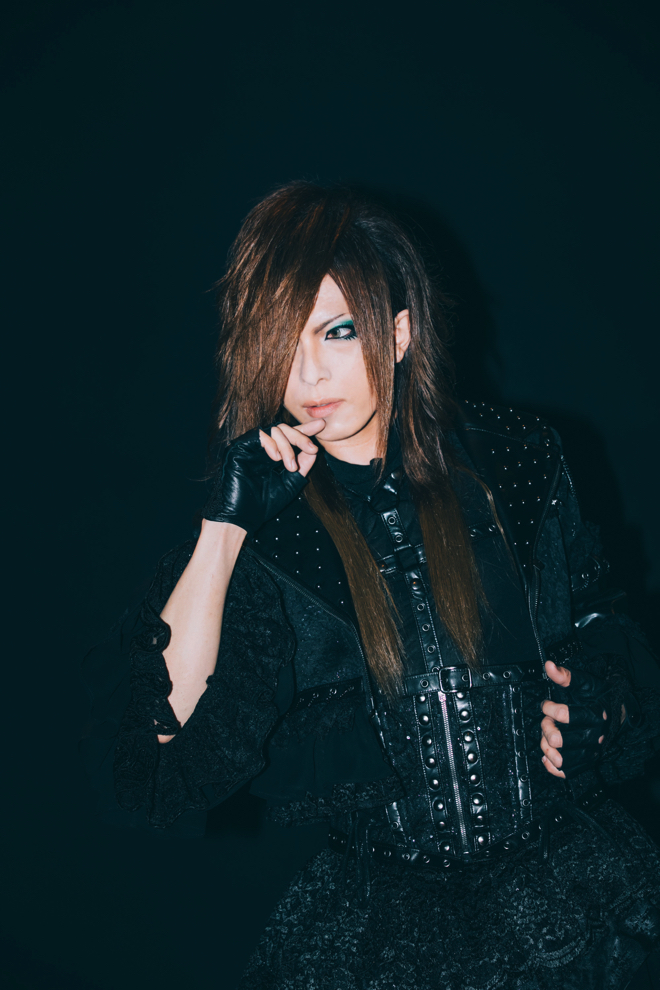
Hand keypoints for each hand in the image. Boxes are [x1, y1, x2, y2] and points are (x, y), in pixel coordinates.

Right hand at [203, 420, 324, 535]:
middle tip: (312, 449)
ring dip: (287, 446)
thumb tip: (313, 450)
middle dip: (301, 437)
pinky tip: (276, 458)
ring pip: (274, 430)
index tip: (321, 425)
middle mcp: (261, 449)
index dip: (304, 430)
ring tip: (290, 466)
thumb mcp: (291, 483)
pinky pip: (260, 435)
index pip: (289, 437)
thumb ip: (302, 466)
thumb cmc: (265, 504)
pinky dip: (272, 444)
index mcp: (272, 456)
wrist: (245, 516)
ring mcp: (250, 447)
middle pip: (283, 429)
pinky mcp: (239, 447)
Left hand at [540, 660, 607, 778]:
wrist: (613, 712)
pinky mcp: (585, 763)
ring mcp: (590, 752)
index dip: (549, 708)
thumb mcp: (582, 683)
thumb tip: (549, 665)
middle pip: (559, 740)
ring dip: (546, 747)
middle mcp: (594, 737)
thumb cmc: (595, 698)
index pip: (565, 716)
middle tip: (547, 722)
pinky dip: (551, 765)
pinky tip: (547, 754)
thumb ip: (564, 676)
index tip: (547, 704)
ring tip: (546, 737)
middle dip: (546, 728)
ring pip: (561, 759)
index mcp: (594, 715)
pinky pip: (566, 772)